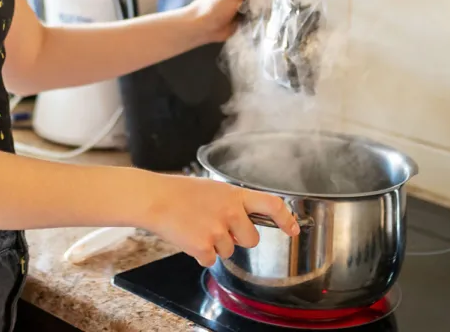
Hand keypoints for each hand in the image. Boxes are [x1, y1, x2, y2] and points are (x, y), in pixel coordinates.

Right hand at [141, 173, 299, 266]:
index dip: (287, 219)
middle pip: (252, 239)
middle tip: (218, 226)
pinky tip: (190, 236)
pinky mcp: (204, 247)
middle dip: (239, 238)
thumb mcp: (215, 190)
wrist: (156, 199)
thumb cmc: (182, 193)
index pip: (272, 205)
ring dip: (216, 244)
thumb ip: (234, 202)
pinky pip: (211, 260)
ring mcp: (218, 230)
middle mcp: (231, 212)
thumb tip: (249, 219)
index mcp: (235, 195)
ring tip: (198, 226)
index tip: (294, 229)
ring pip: (229, 250)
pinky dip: (200, 253)